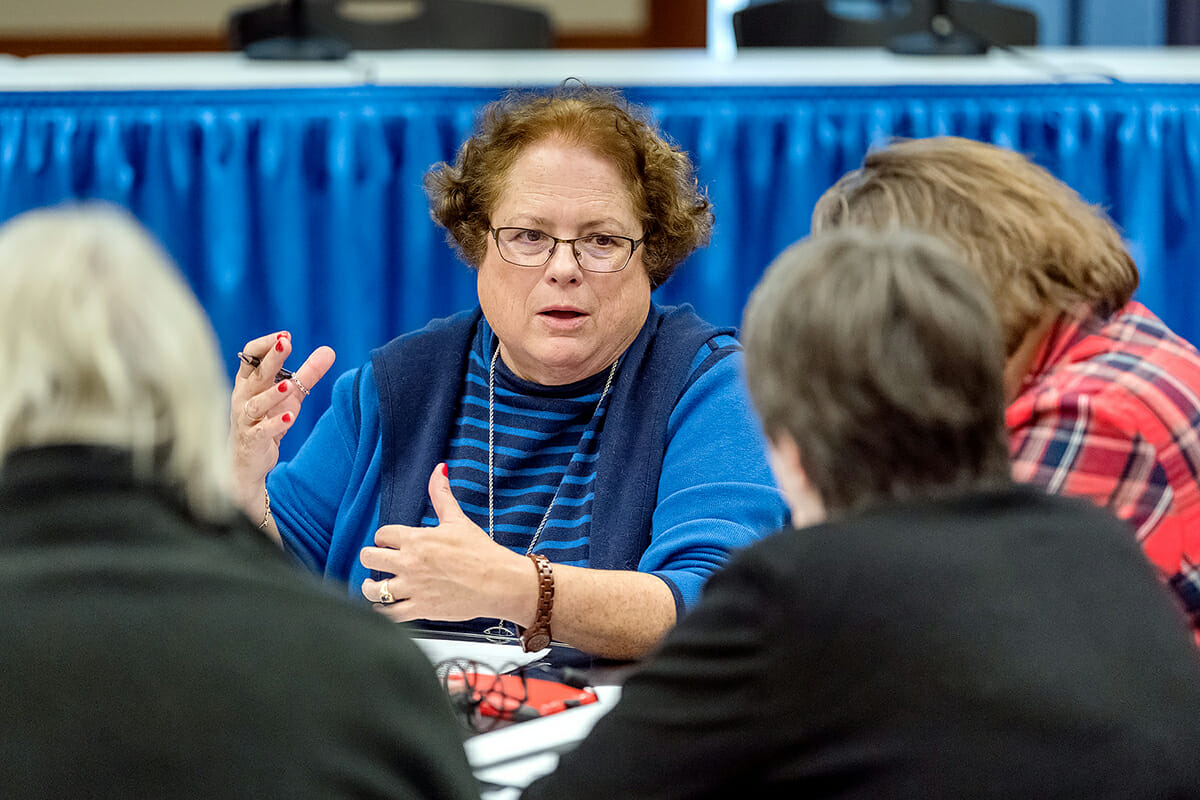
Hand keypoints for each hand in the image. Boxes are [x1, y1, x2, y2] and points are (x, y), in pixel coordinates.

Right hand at [230, 331, 334, 513]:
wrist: (248, 461)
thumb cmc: (266, 420)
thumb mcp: (290, 395)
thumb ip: (308, 373)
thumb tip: (330, 350)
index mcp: (249, 382)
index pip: (250, 357)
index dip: (266, 345)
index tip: (286, 336)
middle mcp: (243, 398)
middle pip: (256, 375)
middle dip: (271, 358)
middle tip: (286, 343)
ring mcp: (245, 419)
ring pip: (255, 403)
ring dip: (272, 393)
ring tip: (290, 385)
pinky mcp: (252, 440)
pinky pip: (262, 431)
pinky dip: (275, 424)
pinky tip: (290, 417)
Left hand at [360, 463, 534, 624]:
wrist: (498, 583)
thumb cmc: (481, 553)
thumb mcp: (458, 520)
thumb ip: (442, 495)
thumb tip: (439, 471)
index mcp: (417, 539)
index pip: (381, 534)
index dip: (384, 538)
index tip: (389, 542)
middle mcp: (410, 563)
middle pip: (369, 558)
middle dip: (371, 557)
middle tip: (377, 560)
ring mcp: (414, 588)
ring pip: (374, 589)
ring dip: (370, 587)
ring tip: (374, 586)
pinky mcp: (420, 609)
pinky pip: (390, 614)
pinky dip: (383, 611)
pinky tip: (385, 606)